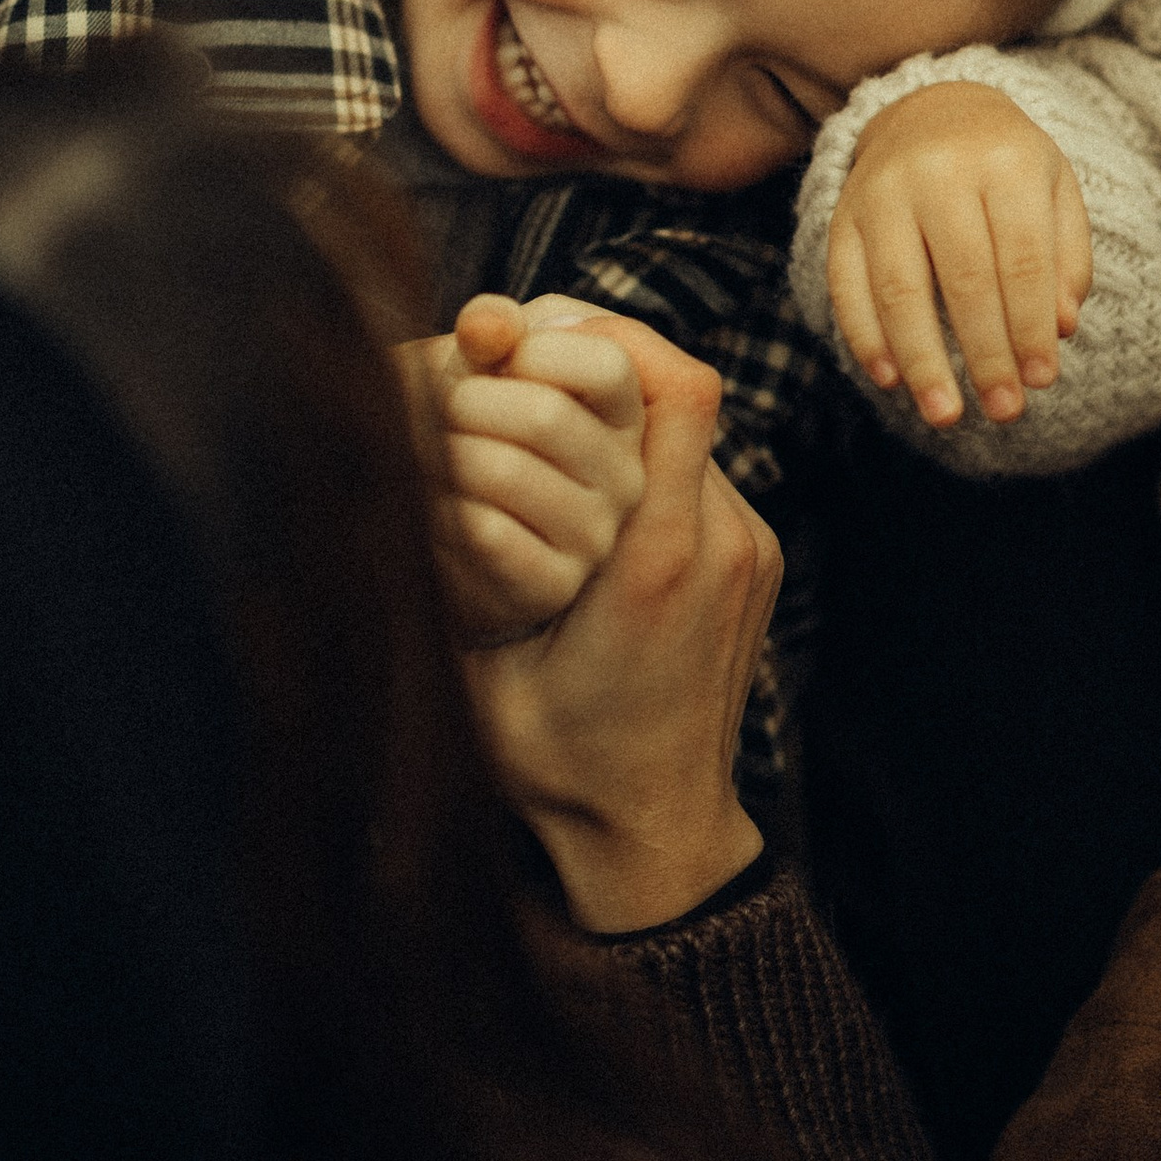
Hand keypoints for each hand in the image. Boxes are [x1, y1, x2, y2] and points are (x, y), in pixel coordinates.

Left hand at [400, 292, 672, 646]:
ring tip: (418, 449)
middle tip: (433, 407)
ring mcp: (595, 535)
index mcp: (625, 411)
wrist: (450, 514)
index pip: (608, 365)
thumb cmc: (476, 418)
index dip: (533, 350)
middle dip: (462, 400)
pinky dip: (436, 506)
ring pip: (502, 472)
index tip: (489, 356)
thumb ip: (493, 326)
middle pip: (543, 415)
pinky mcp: (551, 584)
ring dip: (438, 452)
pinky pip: (483, 532)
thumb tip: (484, 326)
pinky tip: (425, 501)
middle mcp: (626, 475)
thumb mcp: (488, 360)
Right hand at [463, 351, 780, 931]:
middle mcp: (724, 542)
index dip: (615, 336)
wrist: (653, 833)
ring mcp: (751, 551)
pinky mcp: (756, 563)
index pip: (677, 392)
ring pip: (698, 429)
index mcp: (656, 560)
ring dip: (632, 405)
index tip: (544, 328)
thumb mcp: (482, 669)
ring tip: (559, 401)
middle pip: (690, 392)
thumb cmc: (559, 764)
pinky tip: (594, 469)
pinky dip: (655, 453)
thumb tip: (405, 479)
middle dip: (613, 355)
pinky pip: (708, 473)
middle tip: (539, 344)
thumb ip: (457, 575)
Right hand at [826, 82, 1092, 428]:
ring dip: (922, 359)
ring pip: (899, 287)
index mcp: (1004, 162)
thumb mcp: (1055, 191)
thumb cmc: (1007, 163)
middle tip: (1003, 411)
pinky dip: (865, 335)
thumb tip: (1061, 328)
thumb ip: (1067, 257)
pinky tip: (889, 377)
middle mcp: (939, 171)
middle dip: (985, 354)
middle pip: (963, 278)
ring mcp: (882, 191)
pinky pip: (846, 282)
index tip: (1040, 380)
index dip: (1030, 325)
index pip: (1022, 258)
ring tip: (944, 413)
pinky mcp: (843, 214)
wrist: (934, 107)